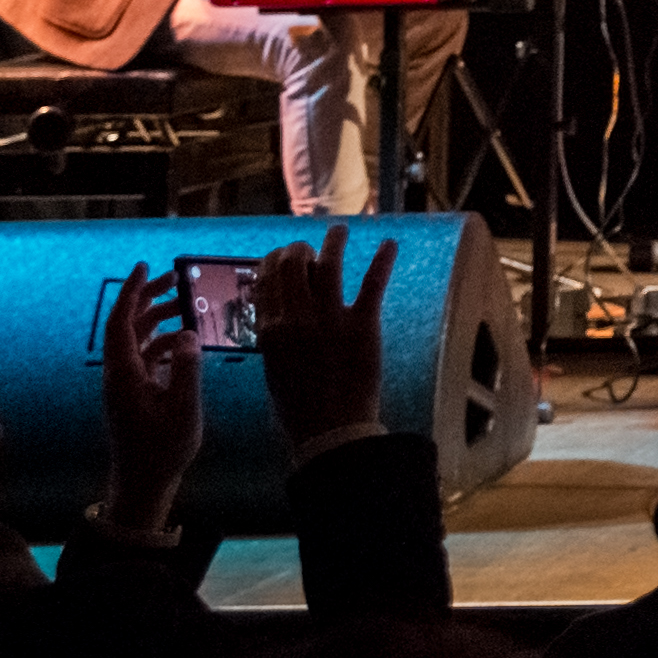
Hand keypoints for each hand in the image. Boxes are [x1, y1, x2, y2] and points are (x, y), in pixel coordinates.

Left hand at [98, 261, 200, 534]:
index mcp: (124, 374)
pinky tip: (183, 342)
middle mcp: (119, 374)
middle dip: (146, 299)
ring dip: (157, 320)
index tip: (144, 266)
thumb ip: (186, 369)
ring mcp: (124, 384)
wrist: (143, 482)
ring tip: (184, 306)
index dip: (131, 292)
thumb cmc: (162, 449)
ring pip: (136, 340)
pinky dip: (162, 342)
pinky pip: (145, 357)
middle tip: (173, 280)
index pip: (122, 322)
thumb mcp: (182, 409)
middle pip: (127, 326)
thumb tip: (187, 334)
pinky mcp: (134, 394)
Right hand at [253, 223, 393, 453]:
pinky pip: (372, 285)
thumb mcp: (273, 367)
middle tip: (309, 245)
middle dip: (301, 249)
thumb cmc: (299, 405)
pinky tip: (389, 244)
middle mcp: (298, 318)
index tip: (280, 254)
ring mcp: (331, 319)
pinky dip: (382, 261)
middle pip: (296, 267)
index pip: (268, 280)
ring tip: (339, 230)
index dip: (274, 261)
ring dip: (334, 243)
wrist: (330, 428)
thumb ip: (273, 336)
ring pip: (330, 267)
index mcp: (272, 329)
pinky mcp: (363, 326)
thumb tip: (272, 313)